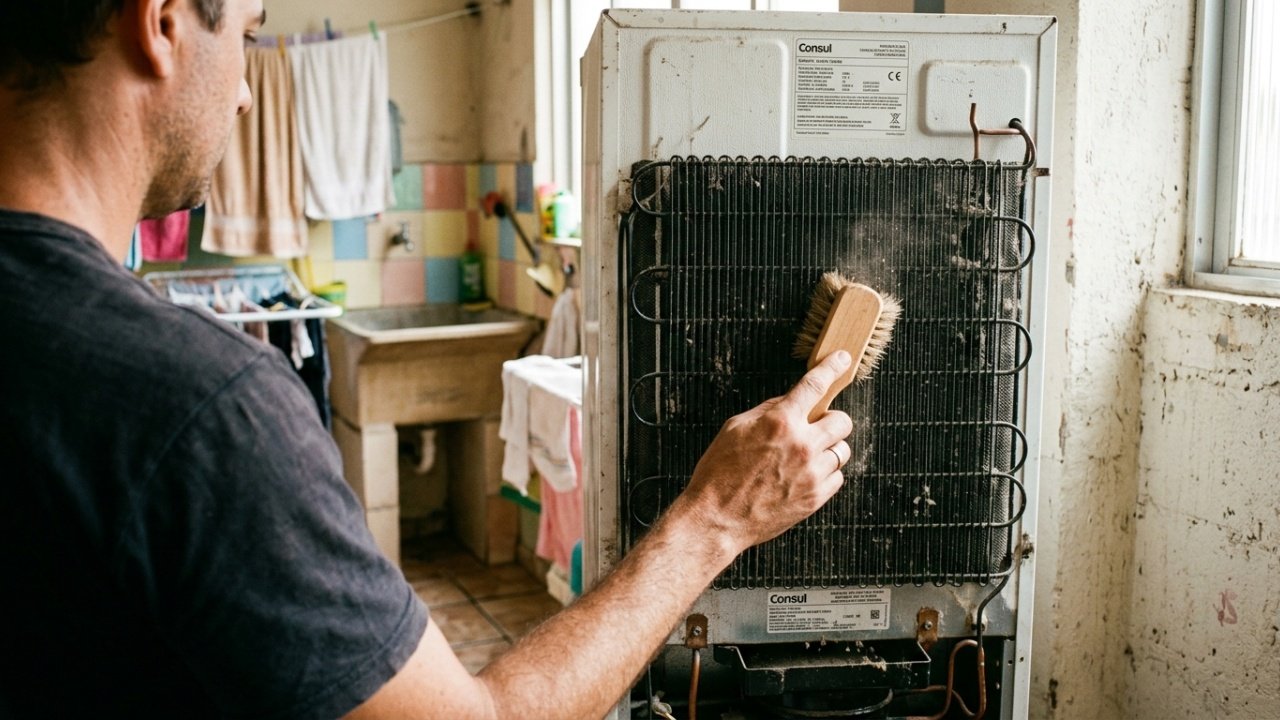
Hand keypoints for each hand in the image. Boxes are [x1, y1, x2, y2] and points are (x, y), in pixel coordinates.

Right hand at [672, 351, 855, 555]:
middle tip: (815, 427)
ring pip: (842, 450)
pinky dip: (826, 473)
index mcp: (779, 422)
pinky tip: (805, 475)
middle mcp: (801, 445)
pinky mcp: (816, 497)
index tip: (842, 360)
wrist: (717, 518)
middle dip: (831, 420)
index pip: (815, 385)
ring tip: (805, 457)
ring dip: (828, 448)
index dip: (832, 368)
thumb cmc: (719, 474)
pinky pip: (837, 476)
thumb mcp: (734, 428)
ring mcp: (812, 473)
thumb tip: (788, 403)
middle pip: (842, 420)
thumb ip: (766, 411)